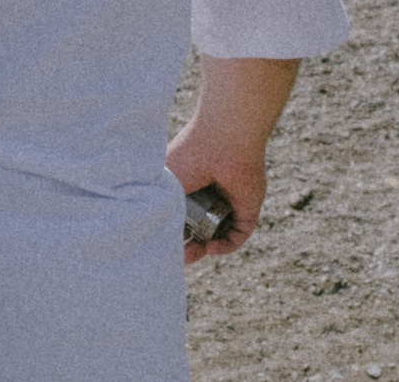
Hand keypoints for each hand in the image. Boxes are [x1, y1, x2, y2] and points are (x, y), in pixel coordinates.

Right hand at [167, 136, 266, 262]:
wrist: (222, 141)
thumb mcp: (164, 186)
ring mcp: (230, 202)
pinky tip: (212, 247)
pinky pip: (238, 234)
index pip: (183, 216)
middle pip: (200, 228)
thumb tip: (151, 234)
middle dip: (189, 246)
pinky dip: (226, 246)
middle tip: (180, 256)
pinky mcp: (247, 208)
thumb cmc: (187, 156)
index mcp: (191, 185)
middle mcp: (211, 194)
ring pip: (219, 234)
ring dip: (206, 248)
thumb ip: (159, 208)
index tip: (163, 243)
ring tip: (193, 254)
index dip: (174, 232)